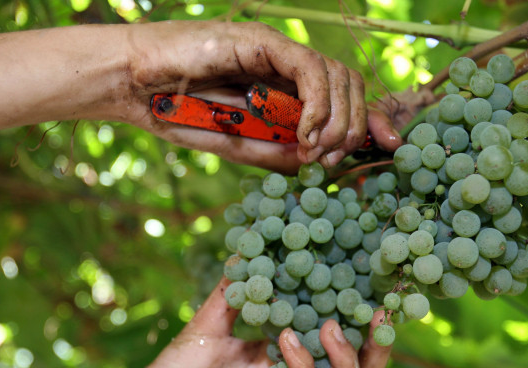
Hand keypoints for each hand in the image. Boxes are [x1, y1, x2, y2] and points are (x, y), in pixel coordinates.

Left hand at [60, 277, 391, 367]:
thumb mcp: (211, 321)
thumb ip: (236, 288)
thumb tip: (249, 245)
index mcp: (289, 361)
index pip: (342, 345)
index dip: (365, 322)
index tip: (374, 286)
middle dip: (377, 347)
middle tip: (378, 311)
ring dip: (348, 360)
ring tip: (332, 325)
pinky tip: (288, 338)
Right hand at [116, 21, 401, 171]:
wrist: (136, 86)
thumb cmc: (179, 114)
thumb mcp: (239, 147)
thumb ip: (279, 154)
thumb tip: (319, 166)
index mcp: (287, 89)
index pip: (346, 96)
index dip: (372, 119)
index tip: (390, 147)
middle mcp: (289, 67)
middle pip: (350, 84)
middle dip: (357, 125)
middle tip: (335, 158)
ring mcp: (277, 50)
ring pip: (336, 75)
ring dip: (338, 119)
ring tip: (317, 149)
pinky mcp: (263, 41)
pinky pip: (308, 68)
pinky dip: (317, 102)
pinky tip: (307, 132)